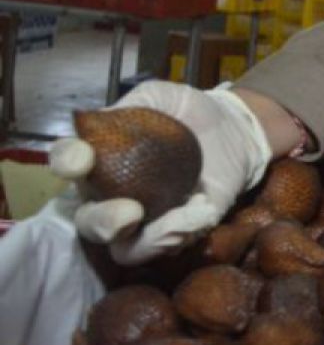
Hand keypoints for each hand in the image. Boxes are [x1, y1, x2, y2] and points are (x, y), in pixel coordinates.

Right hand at [48, 81, 272, 264]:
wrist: (235, 128)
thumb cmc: (188, 112)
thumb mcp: (157, 97)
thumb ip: (130, 107)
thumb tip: (99, 121)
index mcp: (100, 158)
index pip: (68, 162)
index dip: (67, 162)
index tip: (82, 158)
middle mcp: (111, 193)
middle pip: (87, 221)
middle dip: (101, 222)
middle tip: (130, 211)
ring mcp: (144, 218)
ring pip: (121, 247)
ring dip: (146, 239)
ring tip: (175, 221)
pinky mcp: (176, 230)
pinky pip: (164, 247)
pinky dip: (177, 236)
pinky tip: (198, 212)